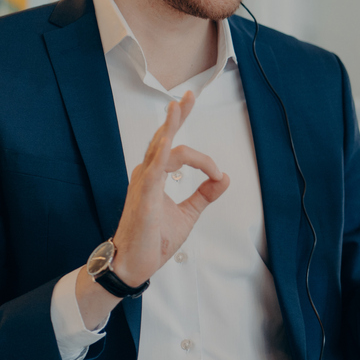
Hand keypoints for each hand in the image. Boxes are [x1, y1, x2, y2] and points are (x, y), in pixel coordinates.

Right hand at [75, 91, 229, 325]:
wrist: (135, 265)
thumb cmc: (154, 239)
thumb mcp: (188, 213)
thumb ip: (205, 194)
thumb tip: (225, 178)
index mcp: (156, 176)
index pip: (177, 150)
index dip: (204, 159)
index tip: (218, 174)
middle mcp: (147, 174)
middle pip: (163, 137)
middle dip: (177, 116)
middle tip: (188, 95)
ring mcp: (143, 183)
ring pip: (158, 147)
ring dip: (170, 126)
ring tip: (179, 105)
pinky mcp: (143, 196)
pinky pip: (153, 169)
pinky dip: (162, 152)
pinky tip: (168, 137)